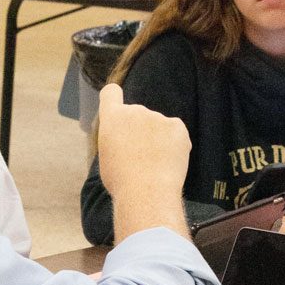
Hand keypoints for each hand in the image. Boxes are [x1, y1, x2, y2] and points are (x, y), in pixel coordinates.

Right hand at [97, 84, 190, 240]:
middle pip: (137, 114)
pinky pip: (175, 132)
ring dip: (157, 139)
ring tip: (155, 164)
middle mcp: (135, 110)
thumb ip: (115, 139)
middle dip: (139, 130)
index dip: (114, 98)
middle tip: (140, 156)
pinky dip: (174, 144)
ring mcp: (158, 117)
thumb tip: (126, 140)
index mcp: (112, 118)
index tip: (118, 108)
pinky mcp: (177, 126)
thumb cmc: (121, 180)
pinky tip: (169, 161)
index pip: (111, 93)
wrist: (146, 192)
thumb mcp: (106, 156)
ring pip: (158, 126)